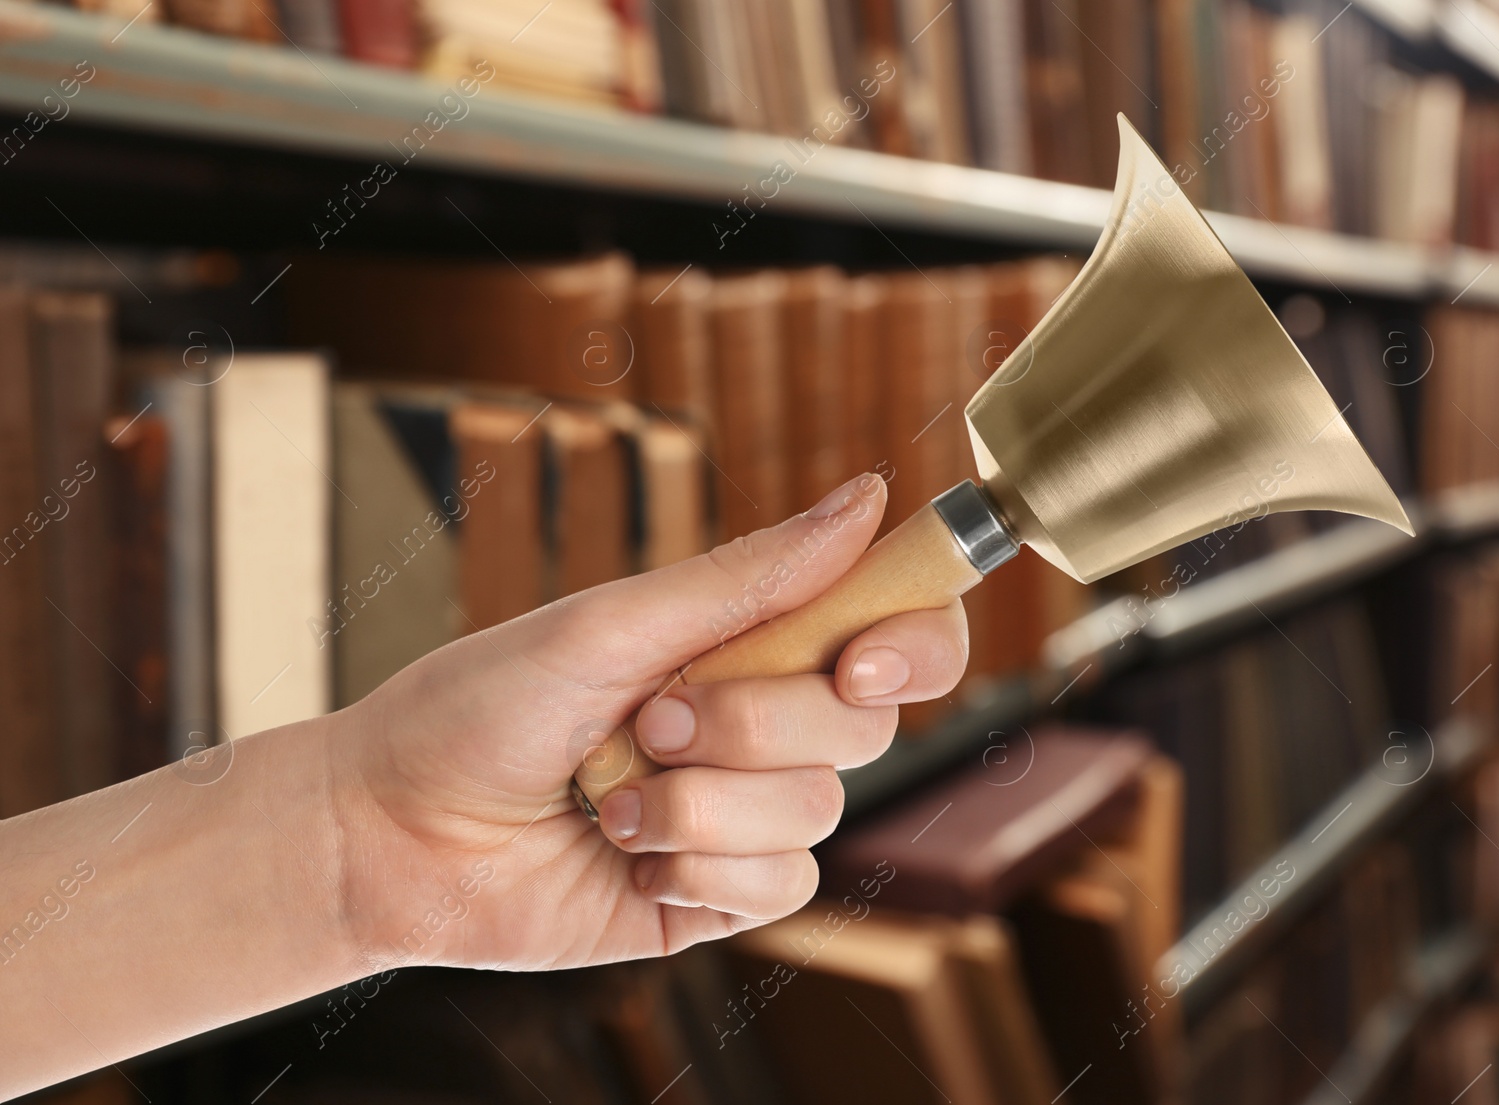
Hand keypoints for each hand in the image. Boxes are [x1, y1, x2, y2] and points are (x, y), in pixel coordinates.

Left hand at [332, 473, 968, 971]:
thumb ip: (748, 577)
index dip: (914, 643)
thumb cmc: (480, 704)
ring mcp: (744, 814)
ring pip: (817, 811)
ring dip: (699, 805)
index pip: (894, 632)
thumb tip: (867, 498)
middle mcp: (761, 725)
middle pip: (865, 727)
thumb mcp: (612, 625)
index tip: (860, 664)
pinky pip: (781, 887)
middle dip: (753, 726)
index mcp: (747, 642)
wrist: (391, 830)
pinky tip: (624, 856)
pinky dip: (697, 867)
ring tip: (610, 796)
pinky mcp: (719, 895)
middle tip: (649, 718)